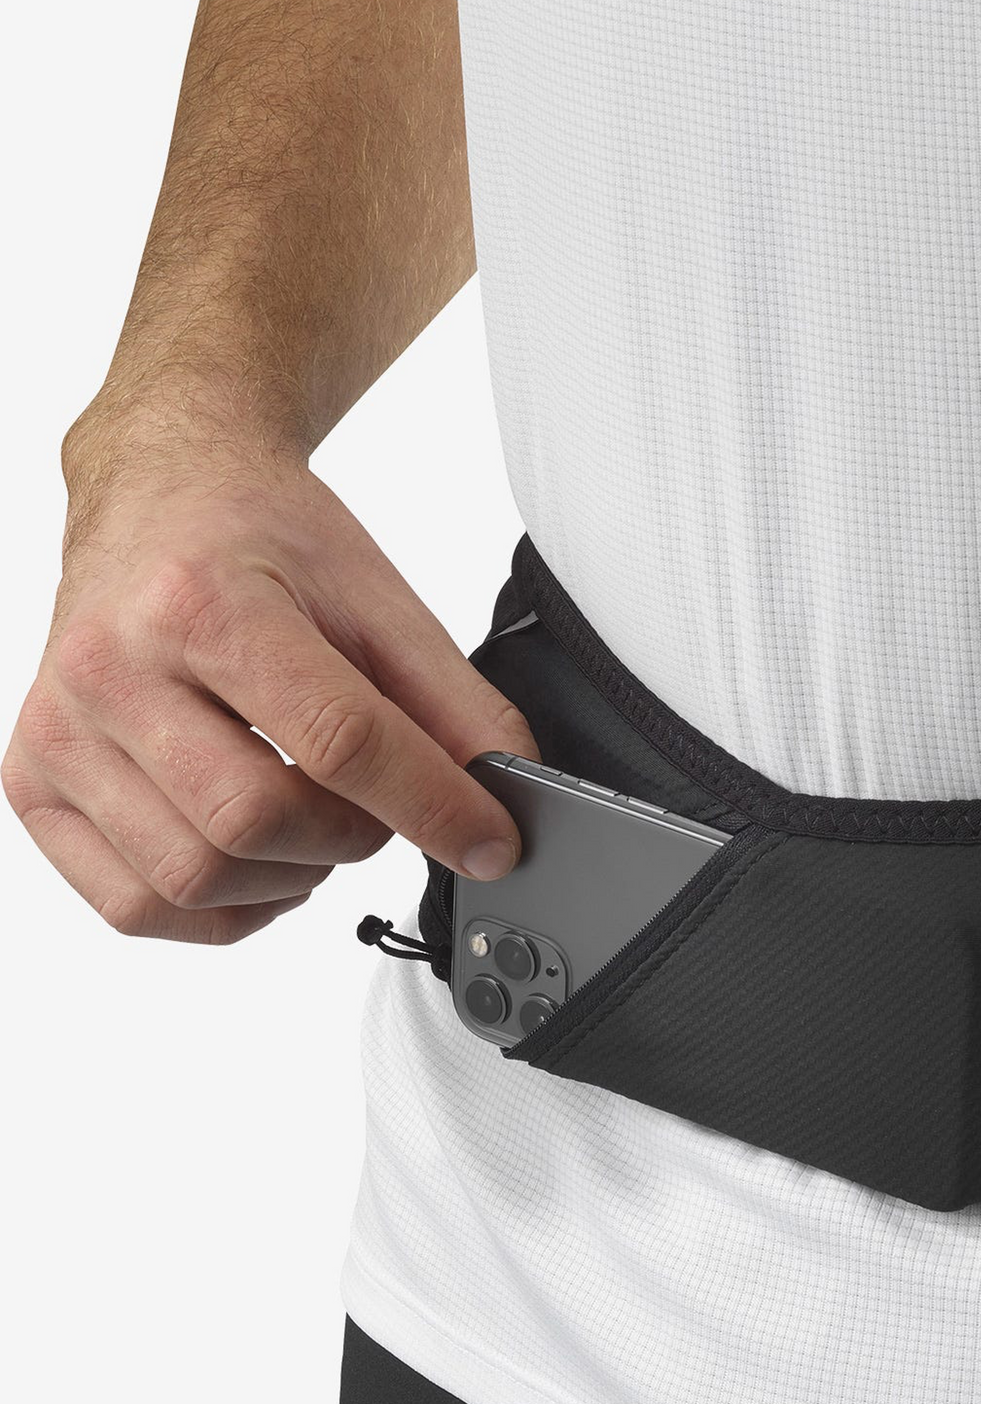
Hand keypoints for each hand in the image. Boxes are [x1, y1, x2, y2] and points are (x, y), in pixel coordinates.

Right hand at [5, 434, 535, 943]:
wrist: (158, 494)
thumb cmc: (260, 541)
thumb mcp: (379, 600)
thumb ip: (455, 704)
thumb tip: (511, 794)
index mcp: (204, 603)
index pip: (337, 741)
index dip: (433, 806)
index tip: (491, 841)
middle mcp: (110, 667)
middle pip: (256, 822)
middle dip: (352, 836)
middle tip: (380, 805)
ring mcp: (60, 732)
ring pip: (195, 878)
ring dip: (291, 874)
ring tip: (318, 819)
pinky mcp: (34, 782)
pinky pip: (134, 905)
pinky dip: (221, 909)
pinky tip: (259, 857)